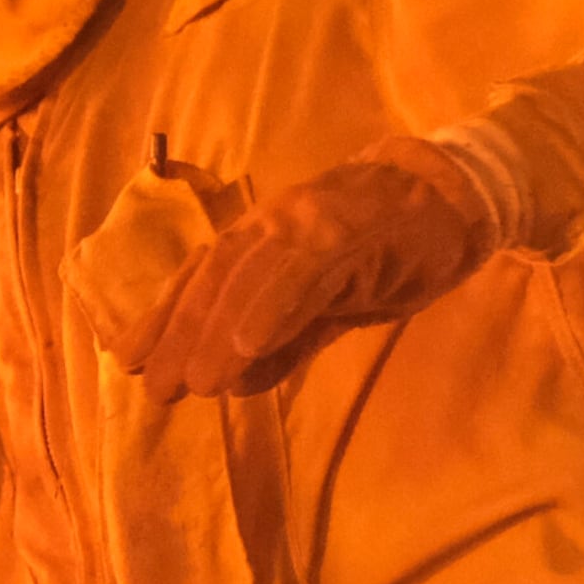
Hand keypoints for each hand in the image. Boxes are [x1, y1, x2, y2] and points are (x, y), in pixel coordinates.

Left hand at [118, 136, 494, 401]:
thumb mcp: (329, 306)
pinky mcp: (350, 232)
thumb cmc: (391, 252)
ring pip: (248, 275)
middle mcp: (274, 221)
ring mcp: (309, 222)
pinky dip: (269, 311)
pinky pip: (301, 274)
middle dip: (179, 332)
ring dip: (216, 331)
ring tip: (196, 384)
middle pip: (213, 276)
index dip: (162, 317)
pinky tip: (245, 348)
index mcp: (264, 236)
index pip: (202, 276)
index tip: (128, 362)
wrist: (454, 196)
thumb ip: (285, 340)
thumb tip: (234, 382)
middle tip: (156, 387)